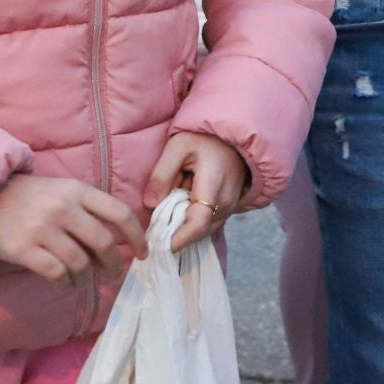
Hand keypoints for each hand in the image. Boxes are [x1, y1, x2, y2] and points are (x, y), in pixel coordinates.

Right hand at [0, 174, 145, 284]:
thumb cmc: (28, 197)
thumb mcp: (61, 191)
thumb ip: (87, 210)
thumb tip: (115, 243)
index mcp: (77, 190)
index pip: (119, 212)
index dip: (136, 236)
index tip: (143, 253)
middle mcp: (63, 207)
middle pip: (103, 242)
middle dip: (114, 264)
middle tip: (114, 275)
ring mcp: (42, 228)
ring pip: (80, 262)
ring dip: (86, 277)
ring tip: (82, 281)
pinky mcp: (23, 249)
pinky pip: (56, 273)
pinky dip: (65, 284)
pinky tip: (64, 284)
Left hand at [143, 131, 248, 251]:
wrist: (234, 138)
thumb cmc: (204, 139)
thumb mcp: (177, 147)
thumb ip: (162, 174)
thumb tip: (150, 205)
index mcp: (213, 184)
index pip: (198, 222)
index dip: (179, 238)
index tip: (159, 245)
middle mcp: (225, 201)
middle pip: (197, 231)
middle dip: (175, 232)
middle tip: (155, 224)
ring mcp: (230, 207)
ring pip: (203, 230)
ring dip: (184, 225)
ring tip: (170, 207)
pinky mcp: (229, 210)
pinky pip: (208, 224)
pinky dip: (192, 221)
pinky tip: (182, 207)